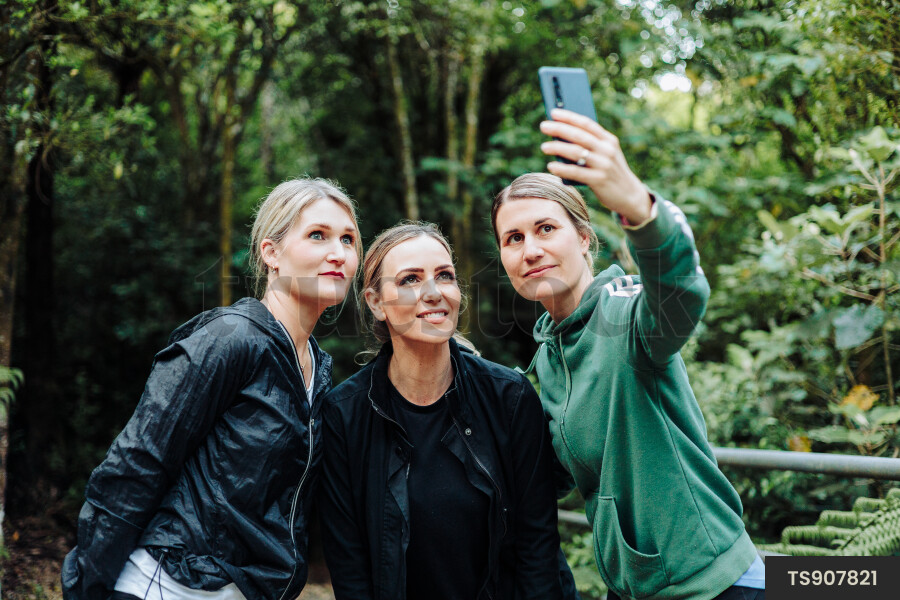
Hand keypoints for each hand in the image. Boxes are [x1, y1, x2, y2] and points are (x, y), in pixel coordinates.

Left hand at [540, 108, 651, 223]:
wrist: (629, 195)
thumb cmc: (610, 172)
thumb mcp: (605, 155)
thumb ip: (590, 146)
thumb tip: (561, 139)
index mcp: (609, 140)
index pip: (587, 124)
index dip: (569, 117)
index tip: (553, 112)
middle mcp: (607, 150)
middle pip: (579, 136)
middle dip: (559, 129)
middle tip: (543, 126)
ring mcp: (604, 165)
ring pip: (576, 152)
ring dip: (558, 148)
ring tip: (544, 147)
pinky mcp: (599, 180)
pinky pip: (576, 172)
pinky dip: (562, 169)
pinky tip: (551, 166)